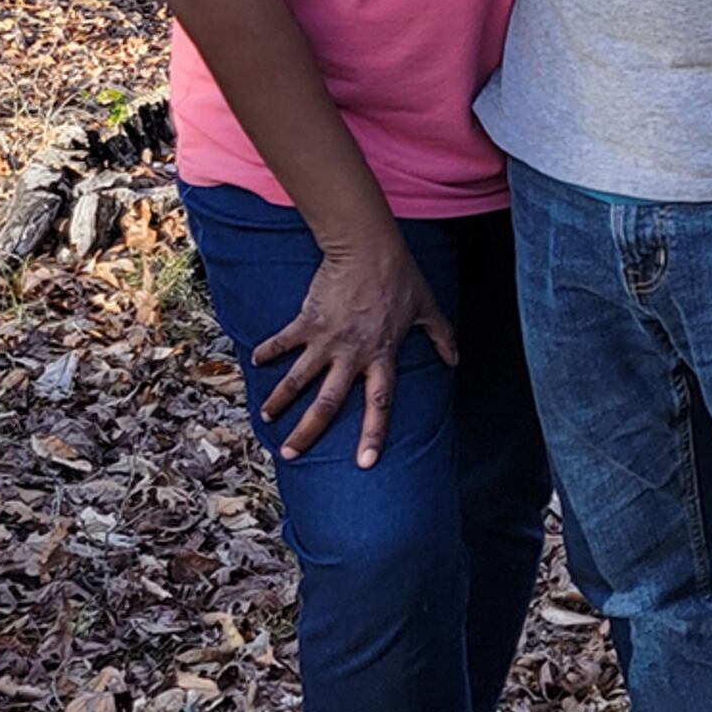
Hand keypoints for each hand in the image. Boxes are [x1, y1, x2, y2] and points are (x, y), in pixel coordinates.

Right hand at [249, 234, 455, 464]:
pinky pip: (284, 341)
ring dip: (280, 400)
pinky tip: (256, 363)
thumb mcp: (426, 307)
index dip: (373, 434)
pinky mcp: (307, 321)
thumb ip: (441, 335)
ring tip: (266, 417)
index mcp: (381, 356)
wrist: (368, 249)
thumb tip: (455, 359)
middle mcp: (351, 355)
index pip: (380, 404)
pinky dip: (268, 352)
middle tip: (289, 453)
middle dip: (307, 432)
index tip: (364, 463)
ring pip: (299, 379)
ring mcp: (326, 340)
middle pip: (328, 403)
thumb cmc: (400, 276)